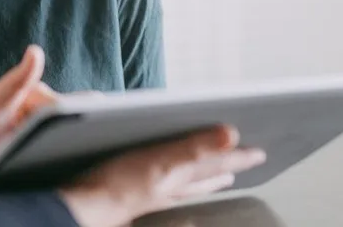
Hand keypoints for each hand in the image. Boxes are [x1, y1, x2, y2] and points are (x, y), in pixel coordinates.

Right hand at [60, 125, 266, 226]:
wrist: (83, 208)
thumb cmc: (118, 186)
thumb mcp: (161, 161)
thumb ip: (196, 148)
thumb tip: (231, 135)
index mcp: (180, 175)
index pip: (218, 163)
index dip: (239, 156)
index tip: (260, 152)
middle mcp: (171, 186)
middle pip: (207, 176)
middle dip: (226, 168)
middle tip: (245, 162)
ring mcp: (154, 192)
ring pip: (190, 186)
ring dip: (207, 179)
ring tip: (219, 177)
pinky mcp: (135, 194)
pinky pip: (170, 190)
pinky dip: (180, 186)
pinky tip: (173, 188)